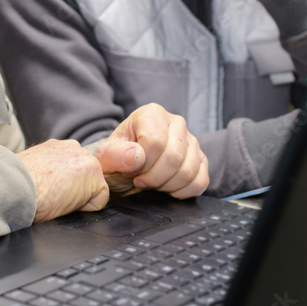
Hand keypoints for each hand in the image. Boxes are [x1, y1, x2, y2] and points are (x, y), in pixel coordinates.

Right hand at [17, 139, 108, 222]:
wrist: (16, 184)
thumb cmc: (18, 182)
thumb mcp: (31, 168)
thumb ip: (46, 167)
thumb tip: (47, 179)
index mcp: (56, 147)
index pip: (72, 167)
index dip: (65, 184)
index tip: (51, 191)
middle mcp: (73, 148)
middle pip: (86, 175)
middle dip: (77, 188)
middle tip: (55, 196)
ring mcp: (86, 159)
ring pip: (94, 185)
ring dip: (82, 196)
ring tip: (59, 199)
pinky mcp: (94, 174)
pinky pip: (100, 198)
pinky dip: (88, 206)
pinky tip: (68, 203)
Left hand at [94, 104, 208, 198]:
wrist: (127, 167)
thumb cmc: (118, 158)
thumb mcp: (106, 156)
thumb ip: (115, 155)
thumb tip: (136, 157)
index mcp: (152, 113)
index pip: (154, 141)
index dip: (141, 164)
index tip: (129, 171)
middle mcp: (176, 123)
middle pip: (174, 157)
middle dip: (153, 178)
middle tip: (140, 181)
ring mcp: (191, 141)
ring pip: (188, 171)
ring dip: (166, 186)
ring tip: (152, 183)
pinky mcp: (200, 159)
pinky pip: (200, 181)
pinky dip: (183, 191)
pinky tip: (167, 188)